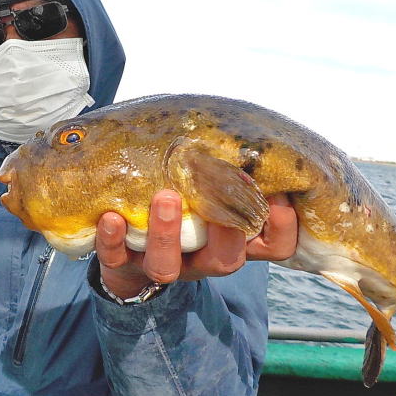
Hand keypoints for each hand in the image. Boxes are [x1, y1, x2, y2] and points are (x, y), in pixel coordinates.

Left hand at [96, 190, 297, 298]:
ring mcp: (161, 264)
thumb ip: (228, 171)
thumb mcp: (211, 193)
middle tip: (215, 192)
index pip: (274, 247)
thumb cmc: (183, 210)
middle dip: (225, 231)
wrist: (128, 254)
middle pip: (225, 260)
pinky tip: (111, 217)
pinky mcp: (122, 264)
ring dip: (167, 232)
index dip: (283, 226)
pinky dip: (112, 240)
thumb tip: (246, 132)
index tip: (280, 193)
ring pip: (167, 264)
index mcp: (230, 243)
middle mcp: (200, 259)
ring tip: (164, 197)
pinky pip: (116, 259)